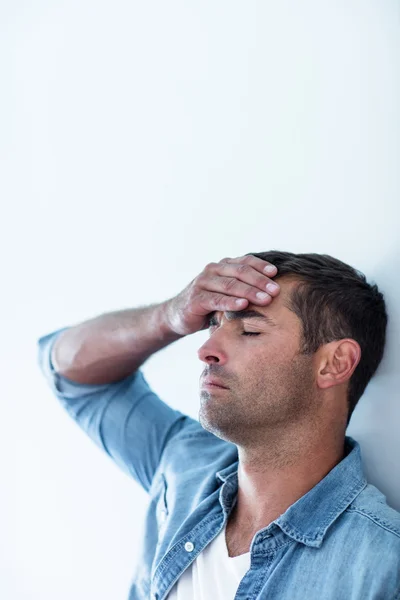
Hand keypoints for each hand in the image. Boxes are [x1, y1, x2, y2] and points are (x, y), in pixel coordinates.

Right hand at [164, 255, 279, 335]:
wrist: (179, 315)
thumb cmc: (210, 303)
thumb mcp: (227, 292)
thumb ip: (243, 287)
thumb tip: (274, 289)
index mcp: (223, 266)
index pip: (245, 261)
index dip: (261, 266)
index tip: (276, 274)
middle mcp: (212, 270)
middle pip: (241, 272)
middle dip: (260, 281)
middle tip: (276, 290)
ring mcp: (203, 283)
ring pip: (230, 285)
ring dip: (250, 292)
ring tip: (266, 299)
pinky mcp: (196, 299)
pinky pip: (216, 299)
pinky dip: (231, 302)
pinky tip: (243, 305)